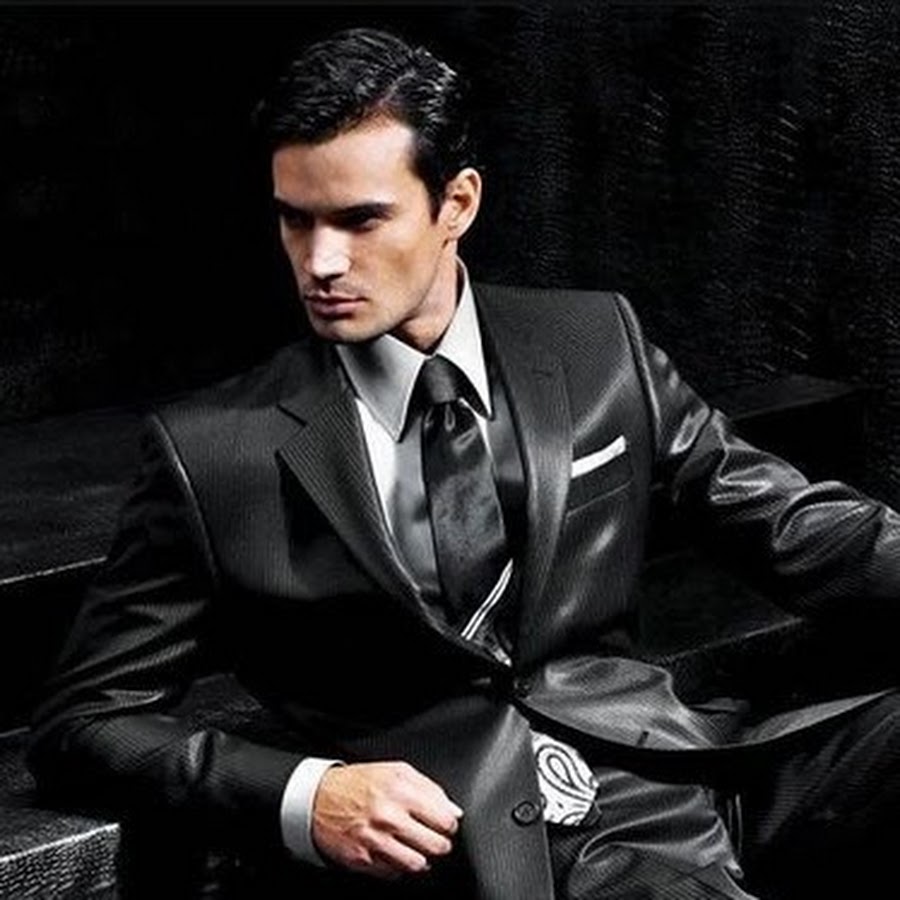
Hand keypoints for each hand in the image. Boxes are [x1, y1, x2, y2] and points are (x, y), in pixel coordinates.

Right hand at [311, 761, 463, 879]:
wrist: (318, 798)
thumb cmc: (360, 783)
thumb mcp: (397, 772)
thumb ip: (429, 788)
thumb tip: (453, 810)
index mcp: (401, 791)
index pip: (444, 820)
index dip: (449, 825)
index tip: (445, 825)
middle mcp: (389, 817)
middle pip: (435, 845)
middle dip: (440, 844)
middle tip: (434, 839)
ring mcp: (375, 840)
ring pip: (417, 864)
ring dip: (421, 859)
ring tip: (416, 848)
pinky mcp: (362, 859)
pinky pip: (394, 873)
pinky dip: (398, 866)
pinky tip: (394, 852)